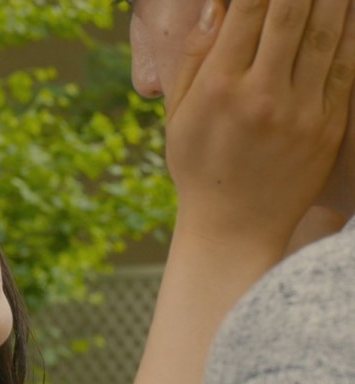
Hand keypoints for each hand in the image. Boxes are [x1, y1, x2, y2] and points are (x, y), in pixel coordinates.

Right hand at [165, 0, 354, 251]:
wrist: (235, 227)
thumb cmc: (199, 167)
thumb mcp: (178, 115)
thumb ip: (194, 58)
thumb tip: (215, 6)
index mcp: (218, 88)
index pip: (245, 11)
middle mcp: (261, 95)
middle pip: (290, 13)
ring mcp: (300, 111)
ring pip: (325, 32)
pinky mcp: (328, 125)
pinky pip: (344, 65)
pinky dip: (348, 31)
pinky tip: (346, 11)